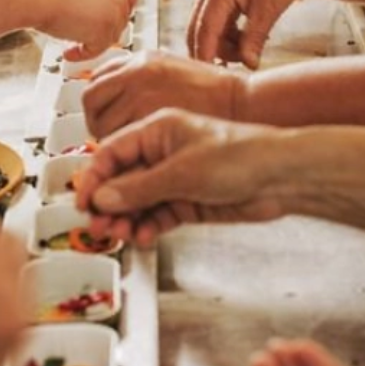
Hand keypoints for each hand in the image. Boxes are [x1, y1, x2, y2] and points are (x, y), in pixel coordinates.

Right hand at [36, 0, 136, 59]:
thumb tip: (87, 9)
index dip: (113, 11)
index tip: (100, 20)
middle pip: (121, 18)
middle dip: (104, 29)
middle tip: (86, 36)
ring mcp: (113, 11)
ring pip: (110, 35)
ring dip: (92, 43)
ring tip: (72, 45)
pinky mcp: (104, 31)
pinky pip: (97, 49)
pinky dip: (83, 54)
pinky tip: (67, 53)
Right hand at [75, 108, 285, 245]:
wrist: (281, 177)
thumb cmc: (240, 155)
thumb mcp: (181, 172)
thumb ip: (139, 188)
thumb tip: (104, 197)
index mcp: (157, 130)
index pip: (111, 152)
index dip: (94, 178)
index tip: (83, 202)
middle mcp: (162, 153)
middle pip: (121, 179)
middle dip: (107, 204)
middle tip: (97, 226)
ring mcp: (175, 178)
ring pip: (137, 201)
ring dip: (125, 219)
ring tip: (119, 235)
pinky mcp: (188, 200)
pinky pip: (157, 215)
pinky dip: (148, 226)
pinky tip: (142, 235)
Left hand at [82, 49, 237, 137]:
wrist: (241, 104)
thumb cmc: (214, 93)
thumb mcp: (172, 68)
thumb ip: (140, 77)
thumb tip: (115, 91)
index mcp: (140, 62)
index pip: (95, 81)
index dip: (97, 103)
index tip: (103, 114)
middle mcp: (135, 76)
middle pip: (91, 102)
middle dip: (96, 122)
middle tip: (110, 135)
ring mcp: (140, 97)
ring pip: (101, 126)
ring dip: (108, 139)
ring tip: (129, 147)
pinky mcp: (149, 121)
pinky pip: (119, 142)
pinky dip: (123, 152)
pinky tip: (138, 155)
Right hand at [186, 0, 313, 66]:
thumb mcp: (269, 10)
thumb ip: (254, 39)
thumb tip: (248, 65)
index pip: (205, 29)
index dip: (205, 54)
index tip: (209, 75)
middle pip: (198, 30)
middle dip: (213, 51)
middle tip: (234, 67)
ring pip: (207, 29)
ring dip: (224, 45)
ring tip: (249, 52)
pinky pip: (215, 23)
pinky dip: (227, 36)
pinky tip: (246, 41)